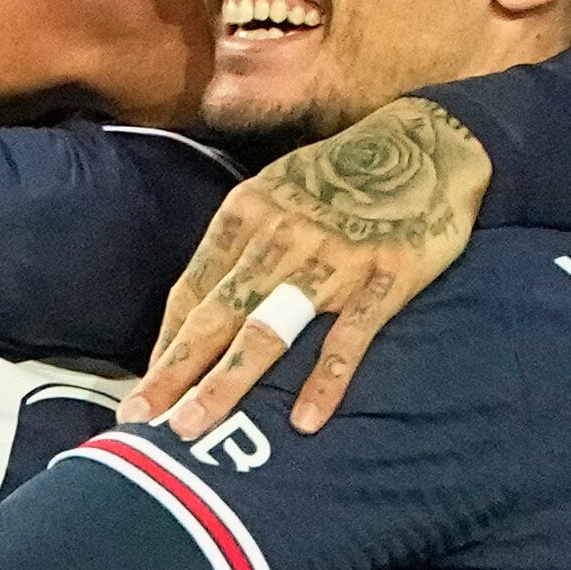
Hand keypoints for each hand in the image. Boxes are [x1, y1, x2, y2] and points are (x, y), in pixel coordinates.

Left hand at [146, 96, 485, 433]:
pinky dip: (325, 380)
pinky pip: (348, 337)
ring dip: (226, 382)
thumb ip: (241, 243)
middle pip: (216, 315)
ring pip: (268, 330)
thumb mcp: (278, 188)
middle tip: (142, 420)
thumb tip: (200, 307)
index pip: (193, 290)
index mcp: (247, 211)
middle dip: (174, 372)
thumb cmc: (344, 175)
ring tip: (193, 426)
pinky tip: (304, 421)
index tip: (144, 390)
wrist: (428, 142)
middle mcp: (281, 234)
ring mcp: (334, 257)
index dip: (166, 344)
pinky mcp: (385, 276)